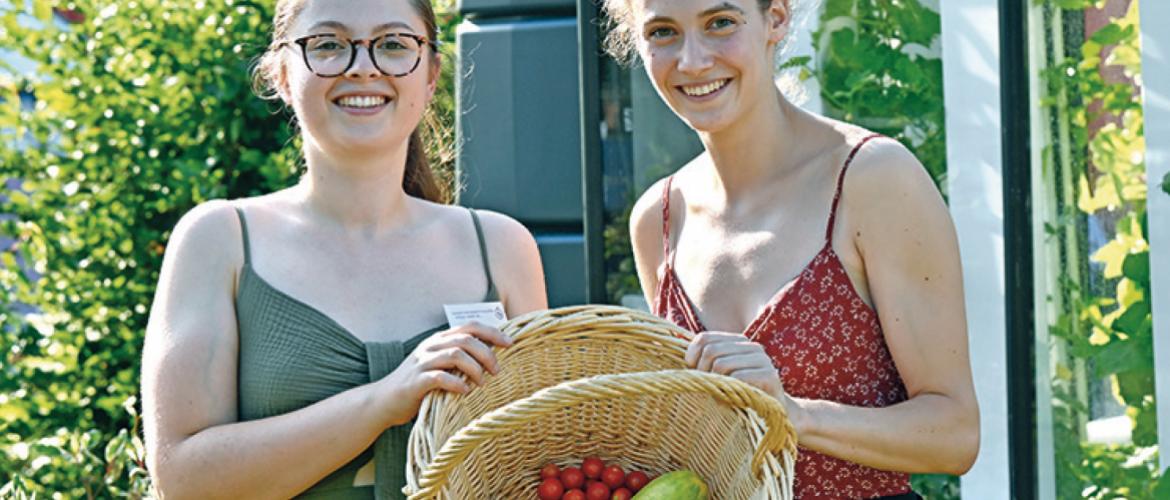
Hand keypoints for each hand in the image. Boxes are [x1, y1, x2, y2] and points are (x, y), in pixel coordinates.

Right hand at [375, 322, 512, 426]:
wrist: (384, 401)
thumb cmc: (418, 385)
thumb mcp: (440, 366)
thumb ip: (459, 359)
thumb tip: (492, 357)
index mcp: (439, 340)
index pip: (470, 326)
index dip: (492, 332)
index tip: (510, 343)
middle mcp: (430, 347)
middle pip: (465, 340)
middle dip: (487, 354)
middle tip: (497, 371)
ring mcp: (421, 363)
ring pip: (455, 355)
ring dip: (474, 369)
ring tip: (483, 383)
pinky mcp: (415, 382)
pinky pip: (439, 377)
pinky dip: (456, 384)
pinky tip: (465, 392)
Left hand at [685, 331, 808, 434]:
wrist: (775, 414)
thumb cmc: (742, 395)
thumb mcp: (722, 376)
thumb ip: (705, 362)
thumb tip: (679, 357)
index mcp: (738, 342)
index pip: (704, 338)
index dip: (692, 356)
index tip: (692, 372)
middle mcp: (752, 346)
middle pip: (710, 351)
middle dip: (702, 372)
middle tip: (707, 388)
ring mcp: (762, 360)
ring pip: (721, 364)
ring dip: (716, 384)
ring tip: (721, 396)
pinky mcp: (769, 376)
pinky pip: (737, 378)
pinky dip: (729, 391)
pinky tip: (734, 401)